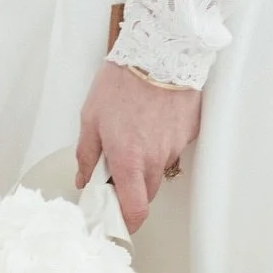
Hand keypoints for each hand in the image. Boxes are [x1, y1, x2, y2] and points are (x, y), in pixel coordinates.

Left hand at [75, 61, 201, 234]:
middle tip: (119, 165)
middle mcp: (155, 159)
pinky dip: (162, 141)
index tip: (117, 219)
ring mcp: (175, 146)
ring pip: (160, 169)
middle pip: (147, 193)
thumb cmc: (123, 81)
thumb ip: (86, 154)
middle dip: (133, 188)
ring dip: (148, 162)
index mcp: (129, 160)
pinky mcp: (189, 132)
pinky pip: (173, 147)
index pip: (135, 210)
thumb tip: (84, 179)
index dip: (127, 222)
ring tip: (137, 130)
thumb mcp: (91, 117)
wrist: (160, 51)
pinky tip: (154, 119)